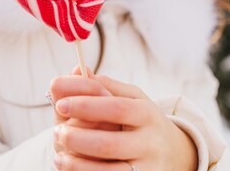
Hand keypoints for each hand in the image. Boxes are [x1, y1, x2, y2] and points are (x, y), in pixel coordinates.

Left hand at [49, 70, 197, 170]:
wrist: (173, 154)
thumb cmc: (141, 121)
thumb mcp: (130, 98)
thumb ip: (102, 84)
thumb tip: (75, 70)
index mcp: (147, 114)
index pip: (116, 108)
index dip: (86, 105)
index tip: (60, 103)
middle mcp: (150, 142)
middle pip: (109, 143)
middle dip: (77, 138)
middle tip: (56, 132)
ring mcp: (148, 168)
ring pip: (109, 170)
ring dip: (77, 163)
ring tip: (58, 154)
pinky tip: (67, 165)